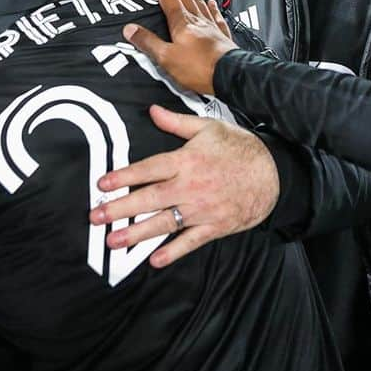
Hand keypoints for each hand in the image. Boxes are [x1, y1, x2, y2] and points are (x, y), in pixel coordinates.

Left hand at [89, 104, 279, 267]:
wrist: (274, 173)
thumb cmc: (239, 148)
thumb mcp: (208, 127)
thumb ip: (176, 122)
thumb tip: (152, 110)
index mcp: (186, 160)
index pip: (148, 169)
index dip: (123, 177)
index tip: (102, 185)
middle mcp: (190, 187)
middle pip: (149, 199)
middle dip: (120, 209)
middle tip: (96, 217)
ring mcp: (202, 209)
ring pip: (164, 223)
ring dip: (137, 233)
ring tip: (114, 241)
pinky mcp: (215, 226)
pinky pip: (191, 242)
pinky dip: (173, 252)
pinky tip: (155, 260)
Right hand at [123, 0, 236, 95]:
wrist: (231, 76)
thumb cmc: (198, 68)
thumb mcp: (166, 58)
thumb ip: (148, 42)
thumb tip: (129, 28)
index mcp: (182, 22)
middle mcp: (197, 19)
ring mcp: (212, 26)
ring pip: (198, 0)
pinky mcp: (222, 36)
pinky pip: (216, 16)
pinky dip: (212, 7)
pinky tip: (211, 2)